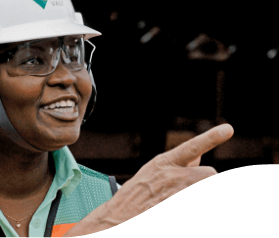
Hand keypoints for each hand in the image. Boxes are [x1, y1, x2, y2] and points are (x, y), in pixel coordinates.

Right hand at [63, 123, 233, 235]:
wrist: (120, 219)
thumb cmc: (136, 195)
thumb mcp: (153, 173)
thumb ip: (178, 165)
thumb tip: (199, 157)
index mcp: (164, 163)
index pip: (192, 147)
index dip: (212, 138)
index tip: (228, 129)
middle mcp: (173, 177)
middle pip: (210, 173)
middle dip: (204, 180)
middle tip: (186, 186)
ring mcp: (176, 194)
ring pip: (204, 184)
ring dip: (195, 188)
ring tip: (173, 194)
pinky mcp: (173, 201)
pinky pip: (194, 197)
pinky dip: (185, 200)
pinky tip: (166, 200)